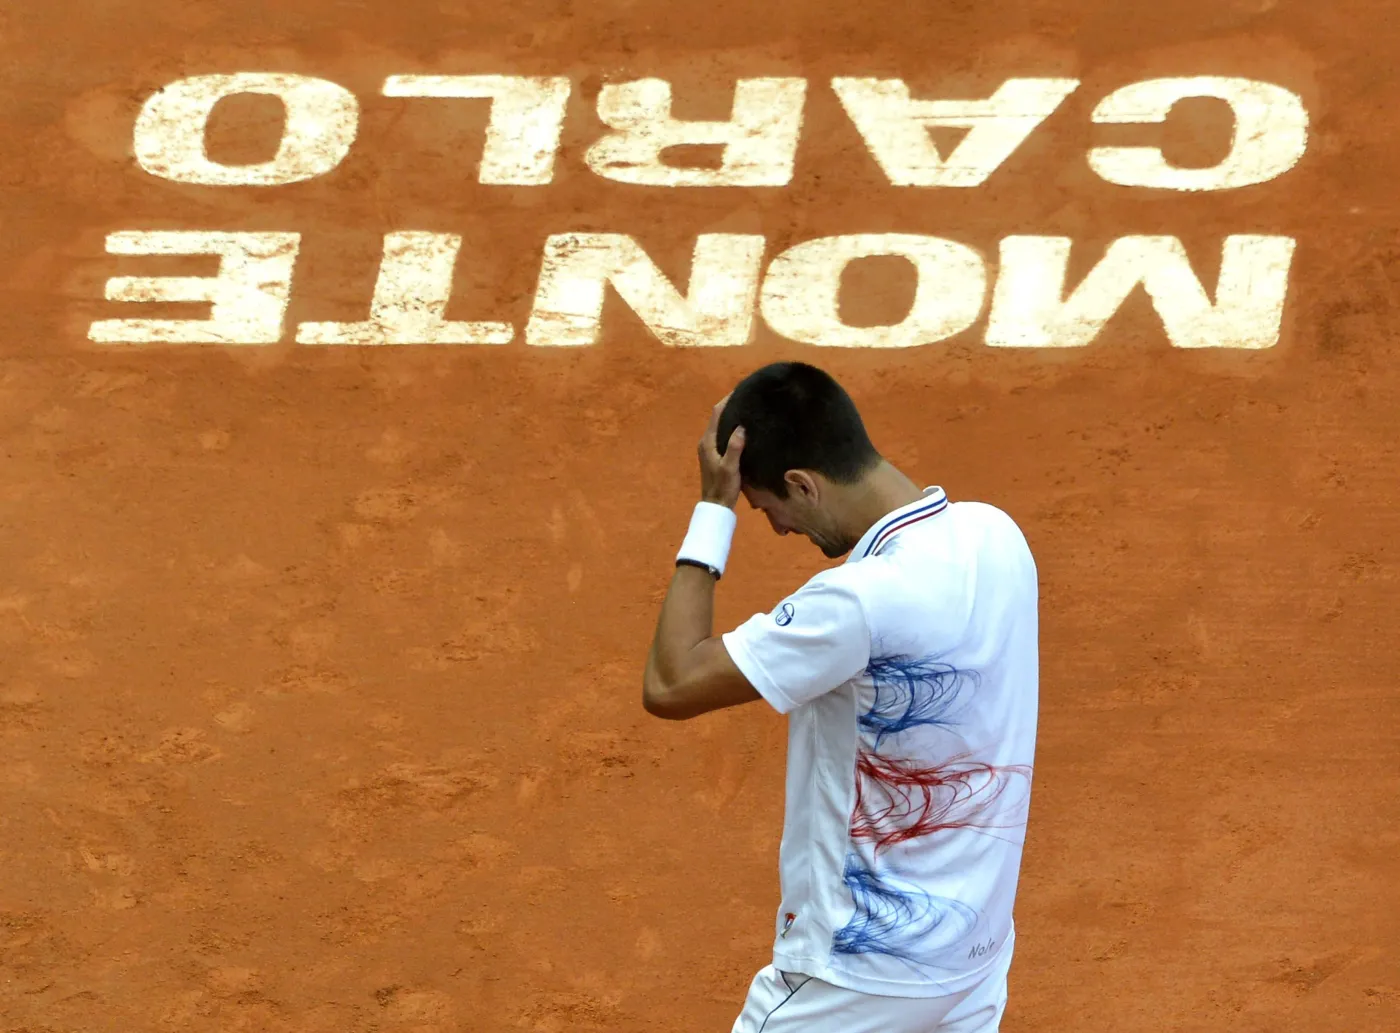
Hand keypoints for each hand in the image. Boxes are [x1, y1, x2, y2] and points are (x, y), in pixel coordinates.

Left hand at [698, 394, 743, 508]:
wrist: (716, 506)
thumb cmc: (723, 487)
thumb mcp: (730, 468)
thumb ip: (734, 447)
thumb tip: (741, 426)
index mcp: (707, 442)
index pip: (716, 413)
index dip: (727, 400)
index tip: (741, 390)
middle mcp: (706, 442)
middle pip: (718, 417)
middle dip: (731, 406)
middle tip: (748, 398)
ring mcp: (709, 448)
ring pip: (720, 426)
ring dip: (731, 417)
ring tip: (748, 409)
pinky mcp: (714, 454)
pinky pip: (722, 435)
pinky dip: (731, 428)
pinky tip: (743, 429)